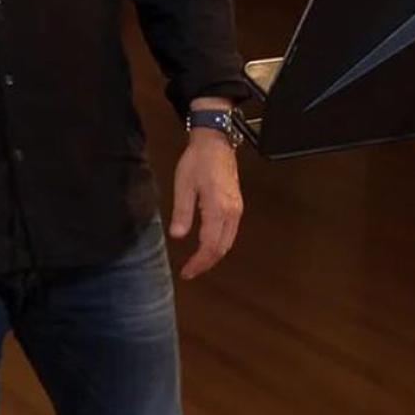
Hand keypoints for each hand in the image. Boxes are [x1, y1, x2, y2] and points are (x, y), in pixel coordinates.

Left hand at [169, 128, 243, 279]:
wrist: (215, 142)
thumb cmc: (196, 162)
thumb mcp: (183, 185)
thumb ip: (182, 212)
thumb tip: (177, 236)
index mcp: (218, 209)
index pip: (210, 246)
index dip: (199, 262)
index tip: (186, 272)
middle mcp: (232, 214)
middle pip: (222, 248)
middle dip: (206, 263)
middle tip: (189, 271)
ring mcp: (237, 210)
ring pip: (228, 242)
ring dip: (214, 255)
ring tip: (197, 263)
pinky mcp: (237, 206)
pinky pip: (230, 232)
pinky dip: (219, 244)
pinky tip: (207, 245)